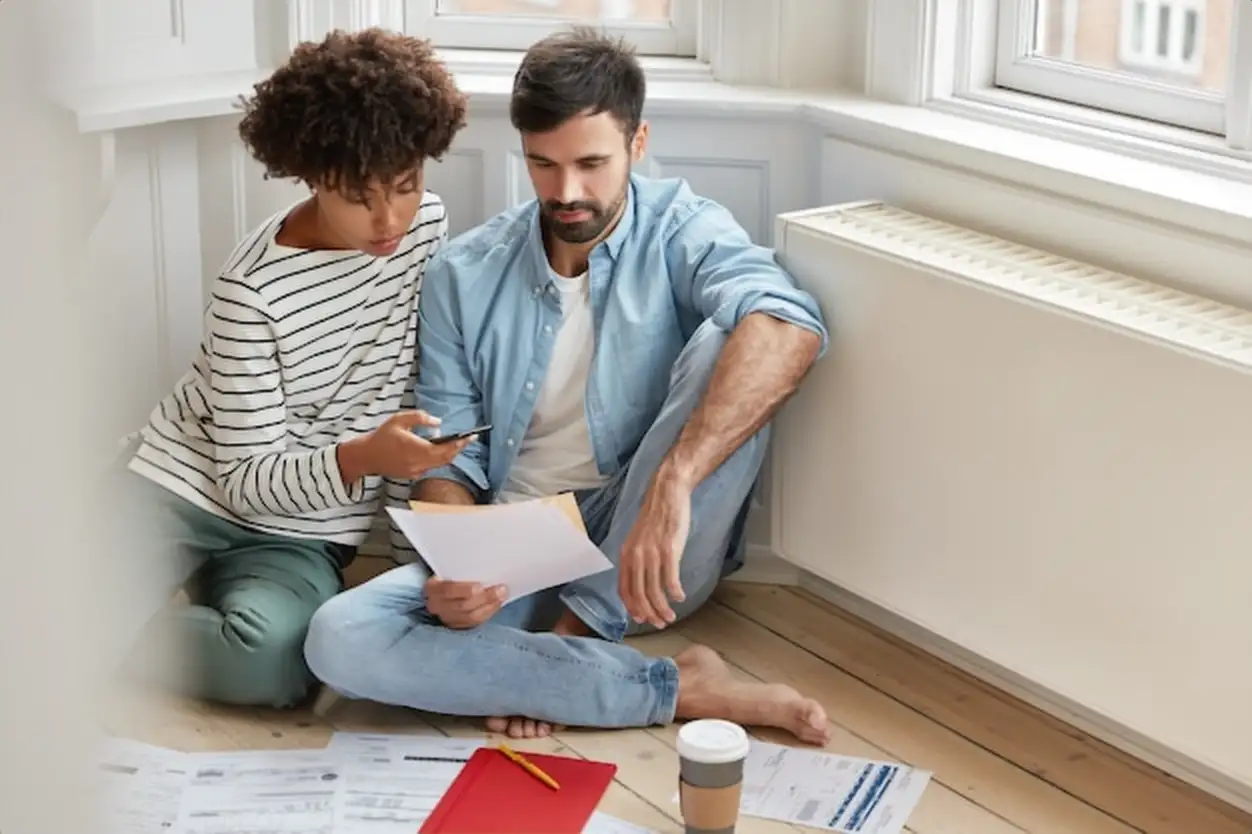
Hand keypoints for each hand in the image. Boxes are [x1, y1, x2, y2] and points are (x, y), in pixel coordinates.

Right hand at [338, 411, 475, 481]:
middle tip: (468, 439)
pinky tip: (438, 449)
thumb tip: (438, 422)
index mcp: (417, 449)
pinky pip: (431, 467)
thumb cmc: (382, 436)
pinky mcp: (412, 475)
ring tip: (456, 442)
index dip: (460, 444)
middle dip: (459, 449)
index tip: (471, 436)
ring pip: (440, 464)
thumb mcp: (399, 420)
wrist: (366, 456)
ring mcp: (416, 471)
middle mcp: (418, 463)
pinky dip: (438, 459)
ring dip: (449, 454)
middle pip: (446, 458)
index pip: (445, 449)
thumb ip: (420, 418)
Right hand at [426, 577, 507, 628]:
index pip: (447, 590)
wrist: (440, 591)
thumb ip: (461, 570)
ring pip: (470, 616)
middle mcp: (437, 606)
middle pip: (462, 605)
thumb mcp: (449, 570)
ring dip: (490, 606)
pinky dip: (488, 612)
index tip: (480, 586)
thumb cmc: (448, 576)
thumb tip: (484, 565)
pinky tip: (497, 603)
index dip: (464, 590)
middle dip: (484, 598)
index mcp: (432, 588)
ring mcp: (447, 618)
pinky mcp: (457, 625)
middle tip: (501, 589)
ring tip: (502, 595)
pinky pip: (475, 622)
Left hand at [618, 472, 691, 628]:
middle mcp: (636, 556)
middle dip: (649, 614)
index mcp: (626, 554)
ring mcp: (652, 553)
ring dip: (663, 608)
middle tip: (660, 624)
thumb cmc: (655, 517)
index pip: (624, 589)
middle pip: (639, 595)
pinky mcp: (669, 549)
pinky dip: (675, 592)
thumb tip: (641, 580)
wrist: (666, 494)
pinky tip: (680, 597)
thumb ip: (637, 558)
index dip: (632, 607)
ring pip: (654, 591)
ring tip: (671, 616)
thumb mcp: (638, 539)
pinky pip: (670, 579)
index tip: (642, 618)